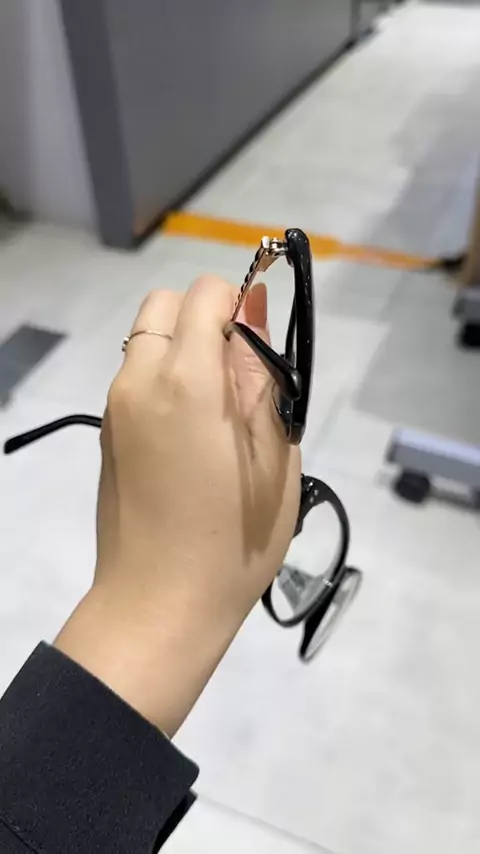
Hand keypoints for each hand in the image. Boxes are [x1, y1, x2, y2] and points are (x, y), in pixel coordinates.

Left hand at [55, 276, 299, 734]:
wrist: (157, 607)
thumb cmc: (234, 540)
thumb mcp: (275, 457)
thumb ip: (263, 376)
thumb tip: (255, 311)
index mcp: (185, 381)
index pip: (206, 294)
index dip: (241, 303)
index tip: (262, 349)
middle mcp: (137, 381)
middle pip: (165, 306)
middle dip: (206, 320)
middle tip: (239, 381)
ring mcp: (114, 408)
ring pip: (147, 341)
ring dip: (185, 353)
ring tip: (218, 419)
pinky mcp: (105, 433)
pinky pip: (136, 378)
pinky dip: (165, 382)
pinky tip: (191, 441)